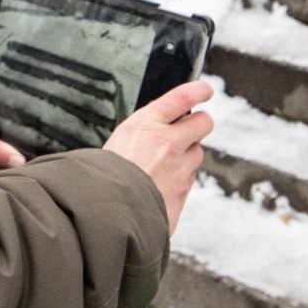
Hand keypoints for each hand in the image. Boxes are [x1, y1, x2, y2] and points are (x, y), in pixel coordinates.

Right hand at [103, 80, 212, 231]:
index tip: (204, 90)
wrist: (108, 217)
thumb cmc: (104, 178)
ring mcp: (180, 167)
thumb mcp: (117, 141)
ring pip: (198, 152)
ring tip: (165, 164)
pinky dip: (181, 178)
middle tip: (189, 128)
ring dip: (187, 155)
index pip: (183, 96)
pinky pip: (190, 177)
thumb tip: (159, 121)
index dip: (199, 90)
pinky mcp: (184, 189)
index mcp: (146, 124)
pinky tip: (161, 183)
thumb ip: (143, 129)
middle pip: (204, 121)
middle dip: (199, 123)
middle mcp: (168, 142)